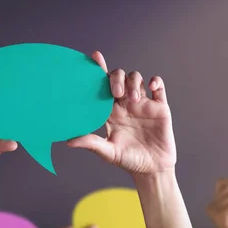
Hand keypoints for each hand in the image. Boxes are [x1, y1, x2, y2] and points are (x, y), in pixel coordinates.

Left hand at [67, 52, 175, 176]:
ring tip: (133, 99)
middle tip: (117, 93)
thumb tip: (68, 141)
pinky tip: (151, 87)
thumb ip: (91, 143)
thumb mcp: (108, 152)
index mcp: (110, 112)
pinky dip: (155, 81)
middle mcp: (125, 104)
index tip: (94, 57)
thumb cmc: (128, 161)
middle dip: (117, 79)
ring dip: (133, 83)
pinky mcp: (159, 107)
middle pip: (119, 78)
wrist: (152, 170)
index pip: (102, 86)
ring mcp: (142, 104)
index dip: (99, 70)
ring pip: (137, 79)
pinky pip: (159, 87)